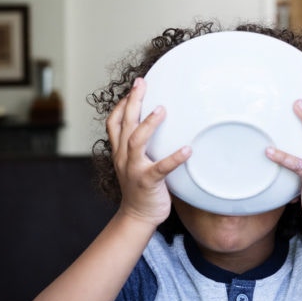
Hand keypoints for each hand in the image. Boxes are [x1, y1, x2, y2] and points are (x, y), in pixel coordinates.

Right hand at [107, 76, 189, 226]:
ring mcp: (134, 169)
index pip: (114, 123)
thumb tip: (160, 124)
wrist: (137, 217)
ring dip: (148, 124)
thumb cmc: (140, 187)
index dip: (122, 104)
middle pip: (125, 124)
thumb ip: (141, 145)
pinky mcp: (147, 182)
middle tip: (142, 83)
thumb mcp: (134, 162)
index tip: (134, 88)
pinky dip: (174, 158)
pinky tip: (187, 150)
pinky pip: (161, 168)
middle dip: (132, 102)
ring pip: (136, 142)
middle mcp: (123, 157)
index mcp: (120, 152)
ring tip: (162, 109)